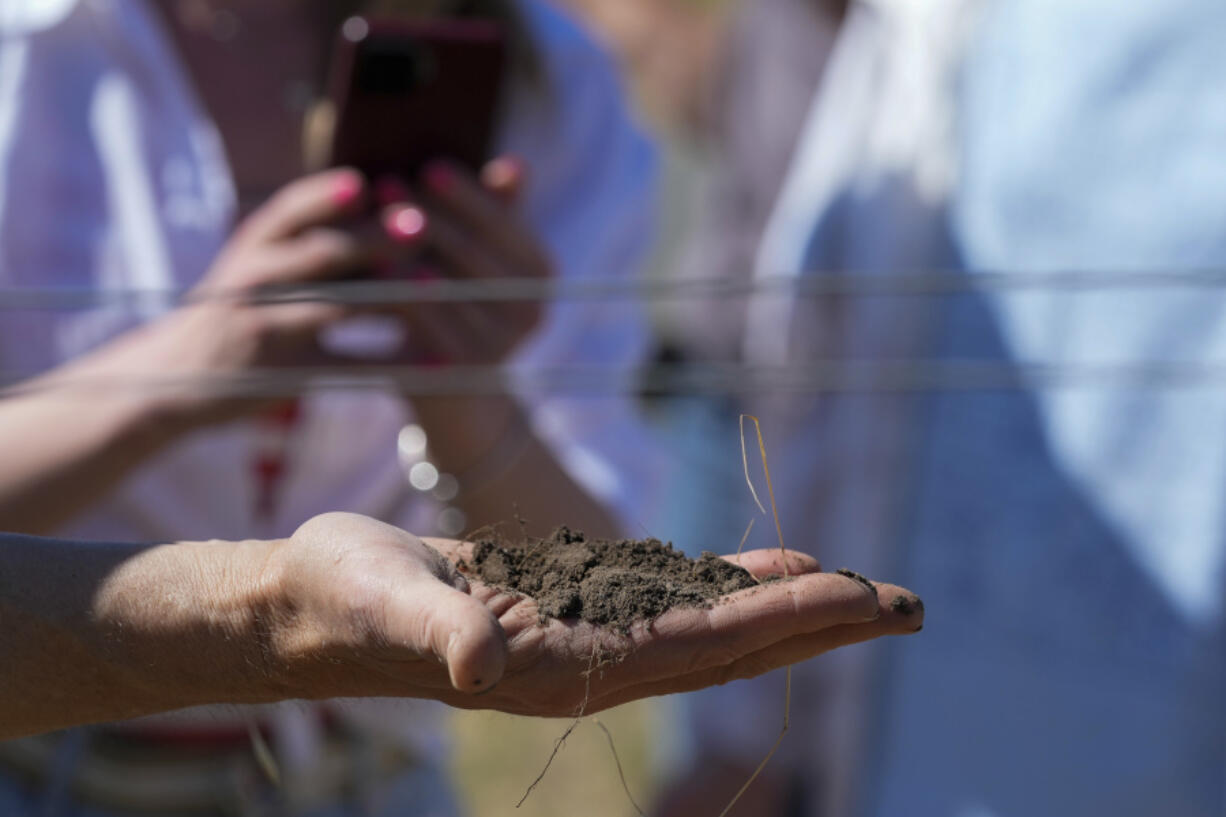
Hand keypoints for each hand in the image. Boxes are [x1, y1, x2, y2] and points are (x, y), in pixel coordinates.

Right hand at [71, 168, 411, 429]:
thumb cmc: (240, 307)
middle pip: (321, 252)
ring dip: (392, 295)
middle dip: (374, 237)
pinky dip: (396, 363)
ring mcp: (268, 328)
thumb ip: (307, 235)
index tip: (366, 181)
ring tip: (439, 288)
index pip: (289, 209)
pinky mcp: (287, 375)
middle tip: (421, 225)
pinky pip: (351, 367)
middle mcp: (256, 280)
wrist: (179, 376)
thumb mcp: (258, 262)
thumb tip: (377, 193)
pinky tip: (437, 362)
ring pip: (337, 307)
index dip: (325, 194)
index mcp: (254, 244)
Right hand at [254, 514, 922, 716]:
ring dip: (785, 607)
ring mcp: (583, 636)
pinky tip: (759, 569)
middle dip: (817, 624)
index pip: (698, 648)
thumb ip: (440, 634)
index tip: (859, 596)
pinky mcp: (570, 604)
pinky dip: (724, 585)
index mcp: (561, 667)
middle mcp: (588, 662)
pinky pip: (667, 598)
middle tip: (906, 604)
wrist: (310, 602)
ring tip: (857, 587)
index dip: (780, 620)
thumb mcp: (385, 607)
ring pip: (709, 624)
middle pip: (728, 646)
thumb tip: (486, 659)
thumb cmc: (340, 602)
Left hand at [375, 157, 551, 365]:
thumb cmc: (459, 306)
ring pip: (446, 284)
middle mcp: (532, 310)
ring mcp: (503, 344)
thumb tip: (516, 164)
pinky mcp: (466, 369)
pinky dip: (395, 294)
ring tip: (369, 223)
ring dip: (405, 250)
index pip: (503, 222)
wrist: (456, 397)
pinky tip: (366, 272)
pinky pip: (426, 322)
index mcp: (541, 273)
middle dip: (427, 215)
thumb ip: (494, 213)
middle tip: (387, 184)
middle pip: (472, 251)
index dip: (466, 195)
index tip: (429, 167)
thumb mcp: (478, 259)